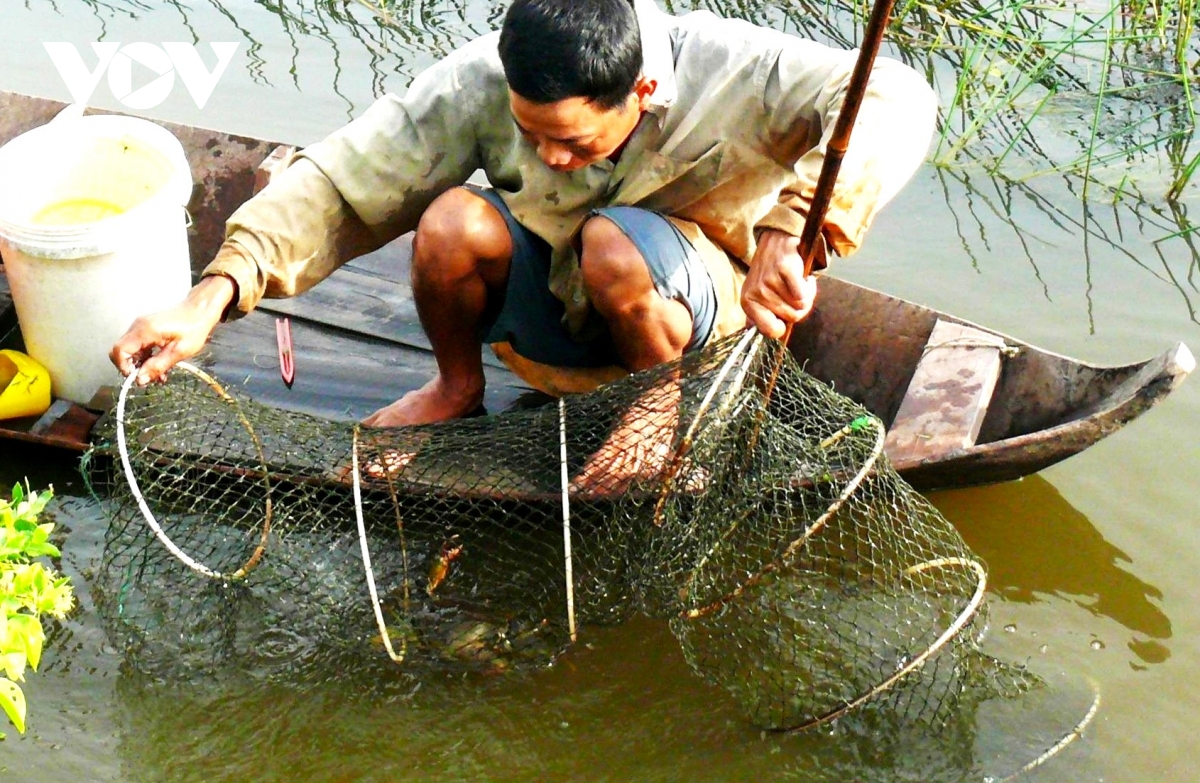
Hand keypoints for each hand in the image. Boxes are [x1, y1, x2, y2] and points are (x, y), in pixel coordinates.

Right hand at [110, 275, 235, 384]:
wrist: (200, 310)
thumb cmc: (194, 328)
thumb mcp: (179, 351)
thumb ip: (158, 366)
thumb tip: (140, 379)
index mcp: (145, 330)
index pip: (119, 350)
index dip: (124, 367)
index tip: (138, 377)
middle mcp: (138, 326)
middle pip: (121, 351)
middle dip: (133, 367)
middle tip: (150, 377)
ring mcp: (141, 326)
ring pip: (130, 350)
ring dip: (140, 364)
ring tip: (159, 374)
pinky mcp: (146, 328)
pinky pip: (138, 346)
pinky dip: (145, 357)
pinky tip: (159, 365)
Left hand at [740, 229, 818, 338]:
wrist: (776, 241)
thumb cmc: (770, 273)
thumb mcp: (758, 296)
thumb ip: (759, 318)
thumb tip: (758, 339)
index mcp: (748, 303)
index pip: (771, 332)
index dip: (784, 325)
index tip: (784, 312)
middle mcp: (756, 293)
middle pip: (792, 317)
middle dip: (800, 307)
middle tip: (794, 291)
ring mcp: (769, 281)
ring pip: (800, 305)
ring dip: (806, 294)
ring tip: (796, 282)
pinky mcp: (784, 269)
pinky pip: (804, 293)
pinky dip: (809, 286)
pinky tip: (803, 277)